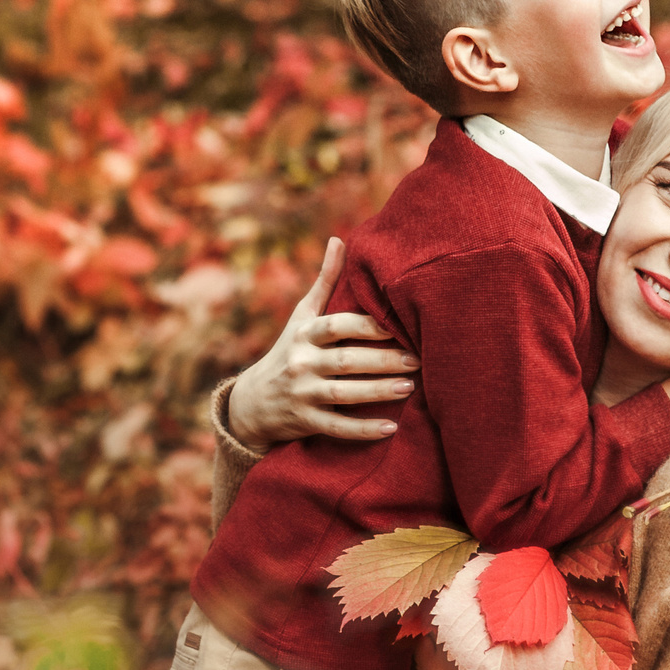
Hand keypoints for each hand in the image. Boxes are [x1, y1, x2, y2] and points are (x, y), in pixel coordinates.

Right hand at [224, 237, 418, 446]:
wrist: (251, 402)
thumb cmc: (288, 351)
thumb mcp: (300, 317)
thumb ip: (324, 282)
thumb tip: (339, 239)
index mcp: (304, 334)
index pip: (337, 326)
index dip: (368, 325)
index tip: (399, 325)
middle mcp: (300, 362)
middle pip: (346, 360)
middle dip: (383, 360)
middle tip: (418, 359)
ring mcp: (301, 394)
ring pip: (343, 393)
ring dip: (378, 392)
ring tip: (410, 387)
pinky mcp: (304, 422)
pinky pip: (336, 427)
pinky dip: (363, 430)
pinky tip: (391, 429)